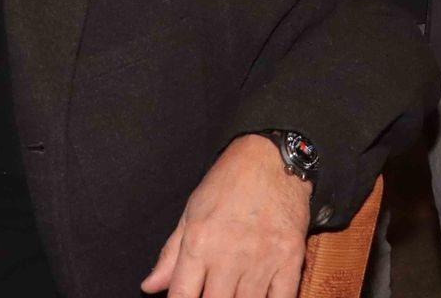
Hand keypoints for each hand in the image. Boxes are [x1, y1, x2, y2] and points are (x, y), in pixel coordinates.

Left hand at [141, 134, 309, 297]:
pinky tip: (261, 297)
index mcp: (199, 243)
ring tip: (233, 294)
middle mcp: (229, 255)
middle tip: (213, 294)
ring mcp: (262, 259)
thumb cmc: (228, 183)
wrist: (271, 157)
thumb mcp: (191, 212)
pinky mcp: (291, 259)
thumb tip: (150, 286)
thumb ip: (171, 255)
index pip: (182, 296)